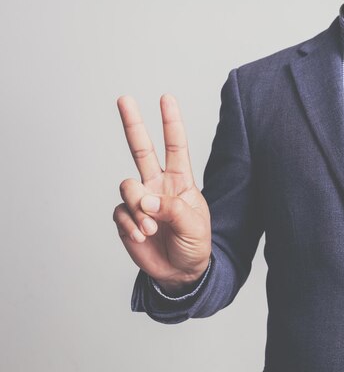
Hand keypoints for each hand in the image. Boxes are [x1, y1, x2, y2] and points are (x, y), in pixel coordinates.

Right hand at [113, 94, 211, 294]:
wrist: (181, 273)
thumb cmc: (194, 245)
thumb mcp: (195, 226)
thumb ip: (172, 208)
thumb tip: (145, 199)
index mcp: (180, 181)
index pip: (175, 146)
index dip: (171, 123)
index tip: (166, 98)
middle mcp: (157, 185)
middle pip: (141, 149)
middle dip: (133, 124)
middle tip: (124, 99)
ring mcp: (140, 201)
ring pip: (127, 185)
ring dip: (138, 207)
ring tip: (152, 227)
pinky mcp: (126, 219)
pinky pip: (120, 213)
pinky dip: (131, 224)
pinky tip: (142, 236)